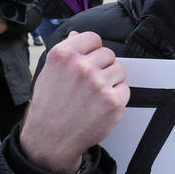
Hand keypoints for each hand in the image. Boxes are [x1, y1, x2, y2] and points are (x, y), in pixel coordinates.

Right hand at [19, 31, 128, 173]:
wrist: (50, 138)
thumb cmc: (49, 106)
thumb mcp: (49, 73)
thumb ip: (67, 53)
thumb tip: (77, 34)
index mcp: (63, 55)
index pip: (93, 38)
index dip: (93, 49)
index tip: (90, 60)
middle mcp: (81, 66)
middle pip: (109, 54)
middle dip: (103, 67)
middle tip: (90, 84)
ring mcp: (98, 83)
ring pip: (120, 70)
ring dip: (111, 81)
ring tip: (94, 95)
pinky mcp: (113, 101)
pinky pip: (125, 89)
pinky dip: (116, 97)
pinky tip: (100, 106)